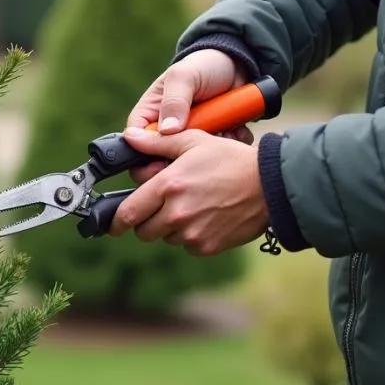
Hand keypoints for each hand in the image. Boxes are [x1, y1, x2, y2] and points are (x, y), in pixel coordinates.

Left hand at [107, 127, 269, 255]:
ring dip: (170, 227)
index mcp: (168, 186)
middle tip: (160, 206)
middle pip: (143, 231)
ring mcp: (192, 233)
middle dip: (146, 221)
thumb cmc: (231, 159)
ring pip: (166, 238)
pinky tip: (206, 217)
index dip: (117, 220)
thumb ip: (157, 143)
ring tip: (191, 205)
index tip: (114, 223)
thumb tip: (129, 137)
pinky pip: (188, 246)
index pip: (128, 213)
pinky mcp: (208, 247)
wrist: (271, 185)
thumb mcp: (193, 142)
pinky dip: (191, 236)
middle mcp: (177, 213)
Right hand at [125, 49, 252, 183]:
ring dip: (208, 149)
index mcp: (149, 113)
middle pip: (161, 158)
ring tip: (224, 131)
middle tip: (199, 150)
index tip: (162, 162)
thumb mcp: (185, 76)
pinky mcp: (209, 141)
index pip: (135, 141)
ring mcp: (188, 137)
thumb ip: (174, 101)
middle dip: (181, 157)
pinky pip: (214, 155)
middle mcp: (166, 129)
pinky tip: (234, 130)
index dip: (143, 155)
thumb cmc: (203, 65)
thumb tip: (167, 131)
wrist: (237, 66)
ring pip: (190, 159)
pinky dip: (225, 146)